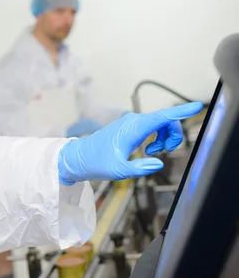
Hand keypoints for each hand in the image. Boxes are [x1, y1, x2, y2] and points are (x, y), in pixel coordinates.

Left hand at [58, 102, 203, 184]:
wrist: (80, 158)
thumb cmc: (97, 163)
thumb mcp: (118, 170)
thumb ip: (138, 168)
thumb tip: (158, 163)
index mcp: (133, 128)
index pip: (162, 117)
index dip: (181, 112)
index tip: (196, 106)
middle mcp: (134, 121)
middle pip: (166, 120)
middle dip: (174, 135)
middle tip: (166, 151)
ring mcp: (131, 122)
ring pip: (160, 123)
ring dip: (165, 138)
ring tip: (153, 153)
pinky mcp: (129, 126)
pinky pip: (152, 127)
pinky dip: (157, 137)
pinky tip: (148, 150)